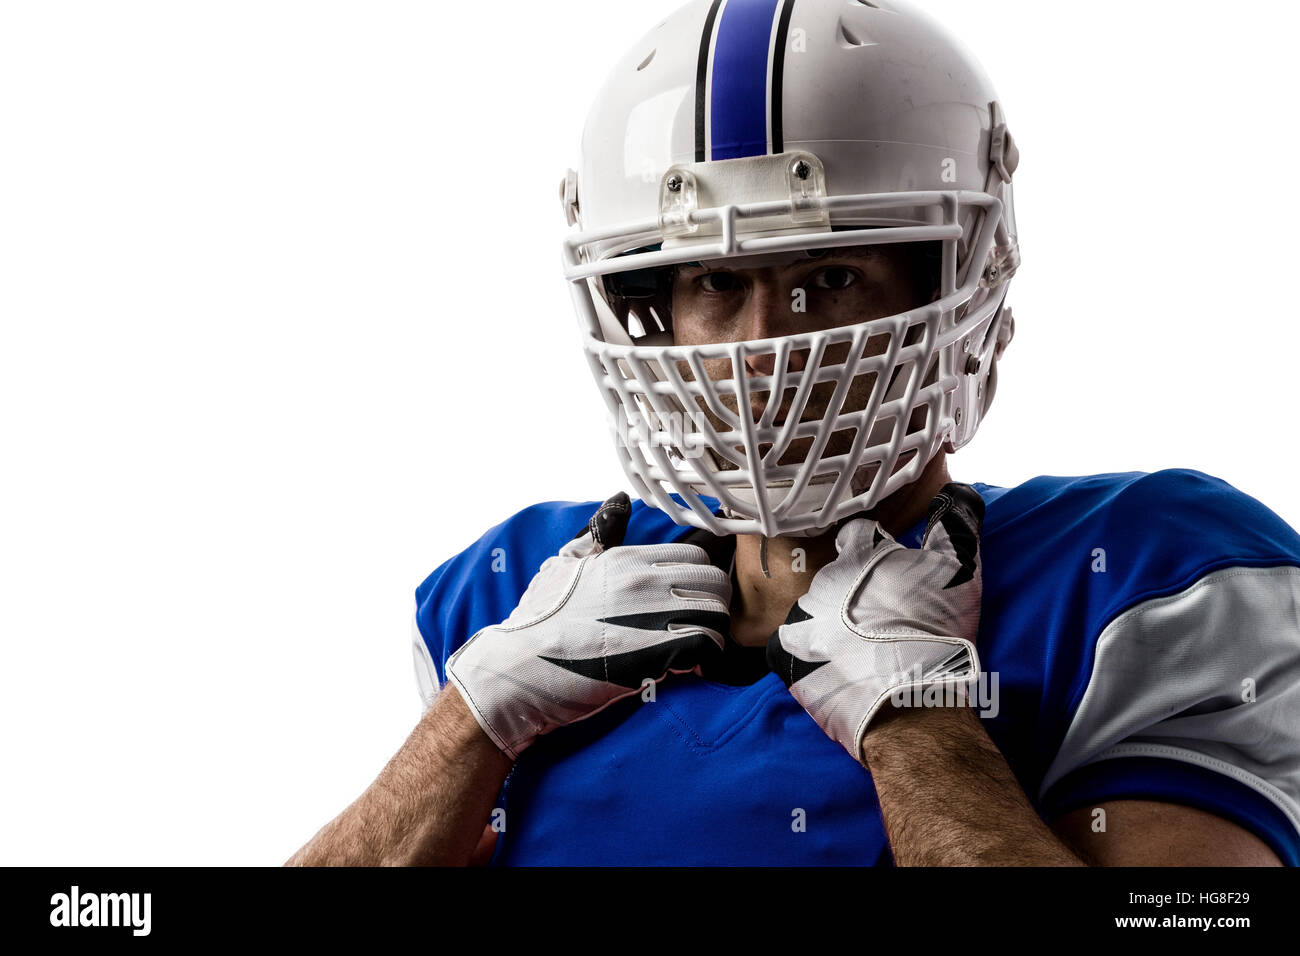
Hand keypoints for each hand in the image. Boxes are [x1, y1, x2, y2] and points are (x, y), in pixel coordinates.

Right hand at [446, 493, 729, 759]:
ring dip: (714, 631)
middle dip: (714, 603)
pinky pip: (707, 645)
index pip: (696, 554)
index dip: (698, 578)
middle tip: (699, 624)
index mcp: (626, 559)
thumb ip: (600, 532)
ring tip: (695, 646)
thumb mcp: (564, 564)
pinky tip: (688, 664)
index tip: (689, 597)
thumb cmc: (539, 619)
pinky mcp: (655, 655)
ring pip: (718, 613)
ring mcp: (651, 617)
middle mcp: (644, 581)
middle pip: (715, 581)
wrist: (517, 669)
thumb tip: (621, 499)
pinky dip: (706, 655)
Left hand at [766, 483, 984, 764]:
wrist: (908, 702)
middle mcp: (821, 579)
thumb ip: (957, 523)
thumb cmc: (937, 635)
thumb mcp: (960, 570)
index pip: (858, 535)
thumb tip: (957, 491)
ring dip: (831, 625)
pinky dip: (809, 655)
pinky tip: (836, 667)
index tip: (888, 574)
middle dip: (855, 595)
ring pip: (813, 610)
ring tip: (861, 651)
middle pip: (836, 578)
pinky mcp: (783, 653)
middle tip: (882, 623)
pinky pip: (791, 645)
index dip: (875, 551)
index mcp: (858, 554)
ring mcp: (799, 616)